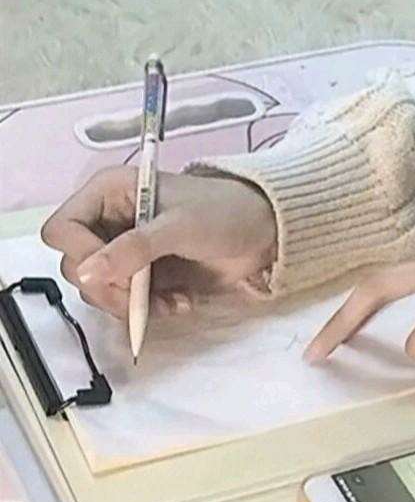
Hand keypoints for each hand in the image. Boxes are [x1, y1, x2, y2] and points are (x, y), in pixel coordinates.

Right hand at [40, 164, 277, 319]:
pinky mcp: (138, 273)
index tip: (114, 271)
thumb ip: (136, 248)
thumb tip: (87, 274)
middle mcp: (108, 218)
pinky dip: (145, 309)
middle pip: (75, 265)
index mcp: (110, 191)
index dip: (80, 254)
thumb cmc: (225, 213)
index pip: (62, 228)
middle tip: (140, 295)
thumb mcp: (182, 226)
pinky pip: (121, 301)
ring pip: (97, 289)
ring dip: (130, 303)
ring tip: (171, 300)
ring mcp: (122, 248)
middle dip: (108, 287)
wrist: (264, 231)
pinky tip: (177, 302)